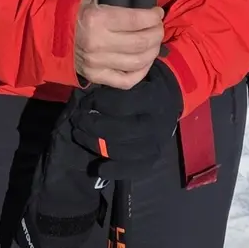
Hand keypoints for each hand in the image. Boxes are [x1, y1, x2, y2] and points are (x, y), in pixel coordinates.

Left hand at [67, 61, 183, 185]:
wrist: (170, 100)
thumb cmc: (146, 85)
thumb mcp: (136, 77)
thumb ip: (116, 86)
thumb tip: (87, 96)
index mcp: (153, 100)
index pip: (119, 105)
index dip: (97, 103)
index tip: (85, 101)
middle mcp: (156, 125)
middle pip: (116, 131)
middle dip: (91, 125)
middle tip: (78, 119)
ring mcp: (156, 145)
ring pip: (119, 151)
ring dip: (94, 144)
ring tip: (80, 135)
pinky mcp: (153, 159)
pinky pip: (131, 169)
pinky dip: (113, 170)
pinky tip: (98, 168)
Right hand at [74, 0, 163, 88]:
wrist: (45, 32)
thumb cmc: (69, 10)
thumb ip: (113, 0)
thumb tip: (141, 7)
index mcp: (97, 19)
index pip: (136, 20)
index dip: (153, 16)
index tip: (158, 12)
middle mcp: (99, 43)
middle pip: (141, 42)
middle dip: (157, 33)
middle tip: (159, 27)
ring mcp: (98, 64)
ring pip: (138, 62)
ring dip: (153, 51)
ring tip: (154, 43)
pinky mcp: (96, 78)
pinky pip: (127, 80)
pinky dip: (141, 72)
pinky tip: (145, 62)